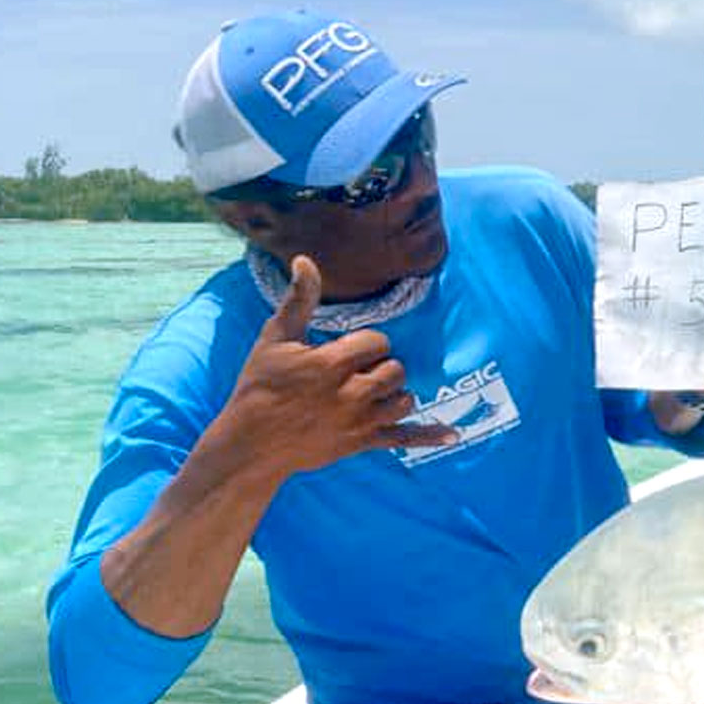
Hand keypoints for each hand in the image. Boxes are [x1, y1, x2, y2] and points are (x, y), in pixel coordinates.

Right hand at [219, 255, 456, 479]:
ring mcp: (361, 421)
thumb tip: (306, 259)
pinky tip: (453, 433)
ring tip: (373, 391)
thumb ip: (298, 300)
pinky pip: (402, 438)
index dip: (366, 343)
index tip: (346, 350)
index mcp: (332, 363)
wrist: (250, 443)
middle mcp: (353, 393)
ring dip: (394, 392)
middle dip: (380, 367)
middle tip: (356, 372)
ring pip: (404, 399)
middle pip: (395, 370)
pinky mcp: (362, 443)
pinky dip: (428, 435)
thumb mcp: (275, 338)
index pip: (377, 342)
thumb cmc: (259, 386)